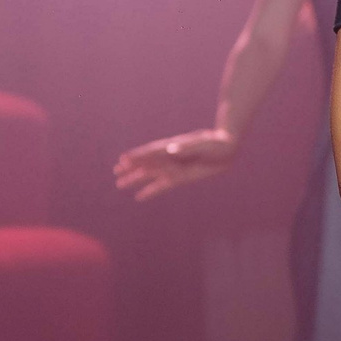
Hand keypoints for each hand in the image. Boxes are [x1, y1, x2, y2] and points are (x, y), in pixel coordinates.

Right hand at [113, 129, 237, 199]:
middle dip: (132, 168)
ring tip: (120, 184)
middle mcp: (169, 157)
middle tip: (115, 173)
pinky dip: (151, 191)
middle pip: (146, 164)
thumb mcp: (203, 144)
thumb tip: (172, 149)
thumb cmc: (215, 143)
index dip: (138, 156)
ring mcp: (173, 167)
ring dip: (136, 179)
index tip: (123, 160)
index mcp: (172, 147)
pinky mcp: (180, 177)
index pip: (151, 153)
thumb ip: (187, 147)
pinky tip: (139, 197)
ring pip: (150, 175)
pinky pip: (162, 186)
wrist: (225, 148)